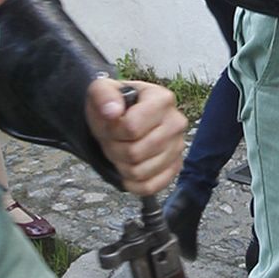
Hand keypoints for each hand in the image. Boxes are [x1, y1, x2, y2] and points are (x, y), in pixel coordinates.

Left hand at [86, 77, 185, 195]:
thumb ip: (103, 96)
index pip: (132, 127)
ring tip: (121, 149)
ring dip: (121, 165)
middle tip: (113, 138)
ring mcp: (177, 147)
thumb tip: (113, 111)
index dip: (112, 130)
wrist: (120, 119)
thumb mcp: (100, 90)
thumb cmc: (114, 105)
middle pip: (135, 152)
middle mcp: (176, 122)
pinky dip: (133, 183)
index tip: (110, 122)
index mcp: (162, 99)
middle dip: (115, 149)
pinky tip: (128, 169)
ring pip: (140, 172)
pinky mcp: (174, 167)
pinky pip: (150, 187)